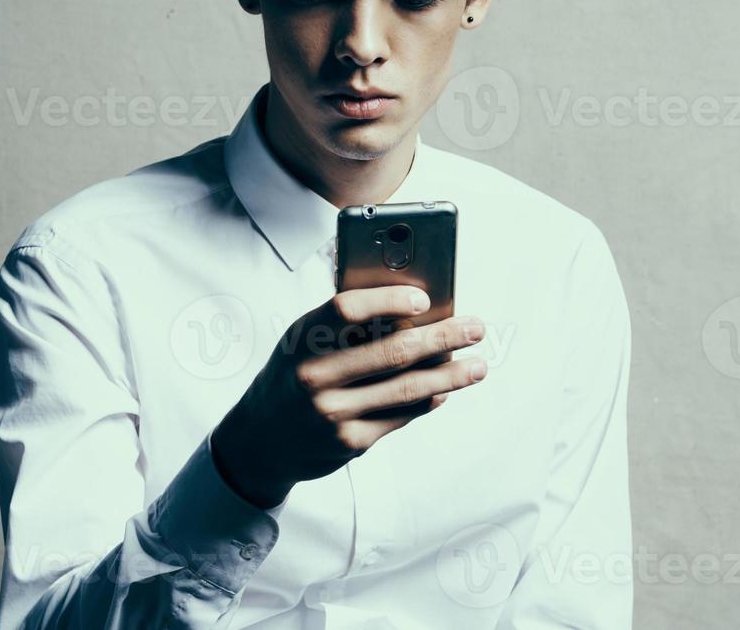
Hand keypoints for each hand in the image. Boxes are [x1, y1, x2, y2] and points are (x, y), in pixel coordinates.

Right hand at [210, 285, 487, 508]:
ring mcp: (333, 412)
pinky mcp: (350, 442)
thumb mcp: (301, 343)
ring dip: (450, 375)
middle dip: (442, 337)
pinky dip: (429, 400)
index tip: (424, 298)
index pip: (347, 309)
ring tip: (478, 365)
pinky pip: (401, 416)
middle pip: (392, 350)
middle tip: (475, 327)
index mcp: (301, 340)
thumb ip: (343, 327)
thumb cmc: (291, 377)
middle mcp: (315, 376)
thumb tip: (411, 310)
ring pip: (407, 388)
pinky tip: (446, 390)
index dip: (388, 300)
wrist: (260, 439)